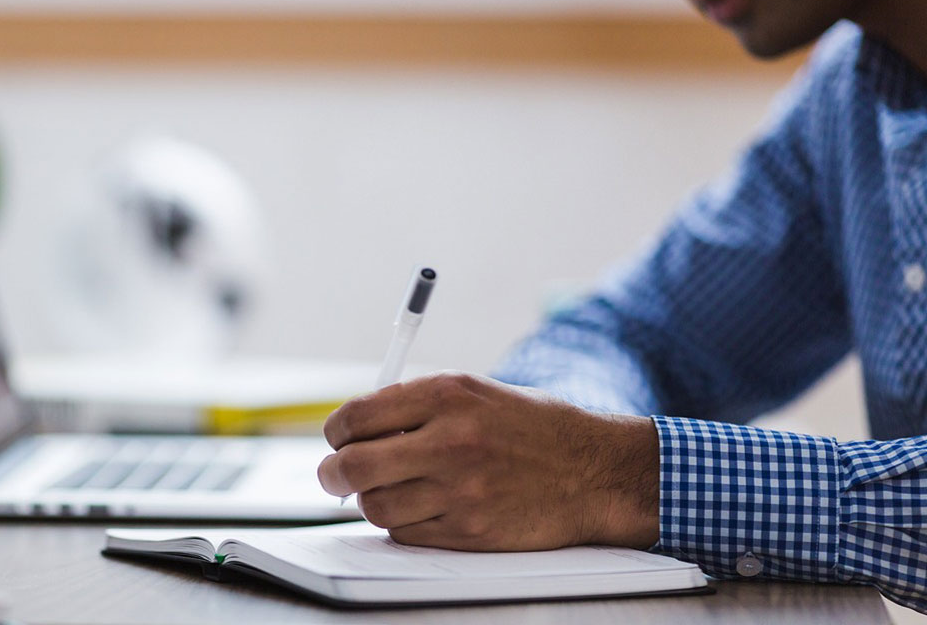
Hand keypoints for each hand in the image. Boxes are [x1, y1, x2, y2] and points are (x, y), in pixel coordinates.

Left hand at [318, 372, 659, 550]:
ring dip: (372, 500)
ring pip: (375, 506)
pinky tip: (423, 507)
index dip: (336, 431)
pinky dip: (403, 524)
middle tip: (334, 475)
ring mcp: (459, 490)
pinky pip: (406, 533)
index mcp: (447, 395)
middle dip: (333, 473)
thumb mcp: (475, 392)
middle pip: (353, 466)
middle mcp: (449, 440)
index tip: (337, 438)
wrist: (593, 471)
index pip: (357, 416)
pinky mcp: (469, 531)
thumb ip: (415, 405)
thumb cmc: (532, 427)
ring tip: (391, 489)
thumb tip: (355, 428)